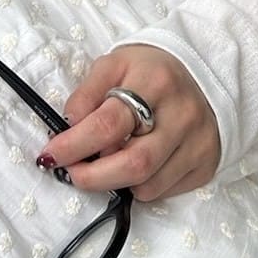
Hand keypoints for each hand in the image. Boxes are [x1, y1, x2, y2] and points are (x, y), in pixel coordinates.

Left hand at [40, 45, 221, 203]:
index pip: (109, 124)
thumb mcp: (112, 66)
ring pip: (148, 185)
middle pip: (133, 164)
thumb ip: (86, 95)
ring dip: (116, 183)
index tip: (51, 156)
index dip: (74, 145)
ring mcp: (198, 143)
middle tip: (72, 173)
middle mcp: (183, 114)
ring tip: (105, 163)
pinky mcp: (205, 164)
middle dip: (93, 177)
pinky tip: (134, 163)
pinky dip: (139, 186)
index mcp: (155, 81)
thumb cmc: (148, 71)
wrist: (199, 74)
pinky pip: (163, 191)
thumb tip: (66, 130)